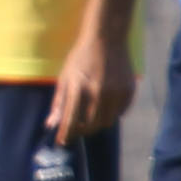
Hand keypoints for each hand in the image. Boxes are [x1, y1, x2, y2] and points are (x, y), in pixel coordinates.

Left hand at [46, 29, 135, 144]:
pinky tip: (104, 106)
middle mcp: (99, 93)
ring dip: (96, 124)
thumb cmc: (81, 58)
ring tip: (89, 118)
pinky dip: (111, 114)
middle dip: (81, 131)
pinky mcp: (129, 92)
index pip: (71, 121)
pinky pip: (120, 113)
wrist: (107, 39)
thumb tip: (51, 125)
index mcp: (79, 89)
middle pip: (91, 126)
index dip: (65, 135)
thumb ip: (59, 103)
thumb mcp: (65, 77)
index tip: (61, 141)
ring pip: (107, 122)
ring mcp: (116, 93)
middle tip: (76, 129)